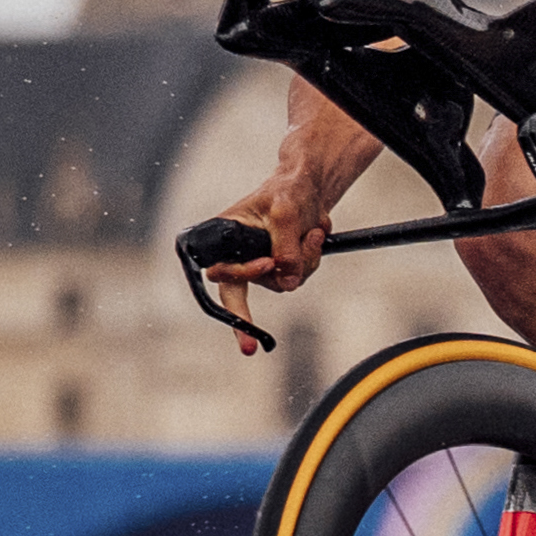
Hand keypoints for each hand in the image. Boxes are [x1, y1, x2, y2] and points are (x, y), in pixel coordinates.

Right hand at [206, 163, 330, 348]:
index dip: (240, 274)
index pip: (220, 268)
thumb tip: (288, 279)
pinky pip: (297, 278)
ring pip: (280, 283)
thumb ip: (285, 246)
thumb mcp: (286, 212)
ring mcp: (260, 265)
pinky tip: (315, 236)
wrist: (308, 188)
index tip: (267, 266)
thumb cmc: (288, 190)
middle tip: (249, 347)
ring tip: (312, 232)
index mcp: (226, 237)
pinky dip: (311, 259)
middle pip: (238, 292)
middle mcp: (238, 256)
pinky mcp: (281, 268)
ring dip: (303, 261)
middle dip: (246, 314)